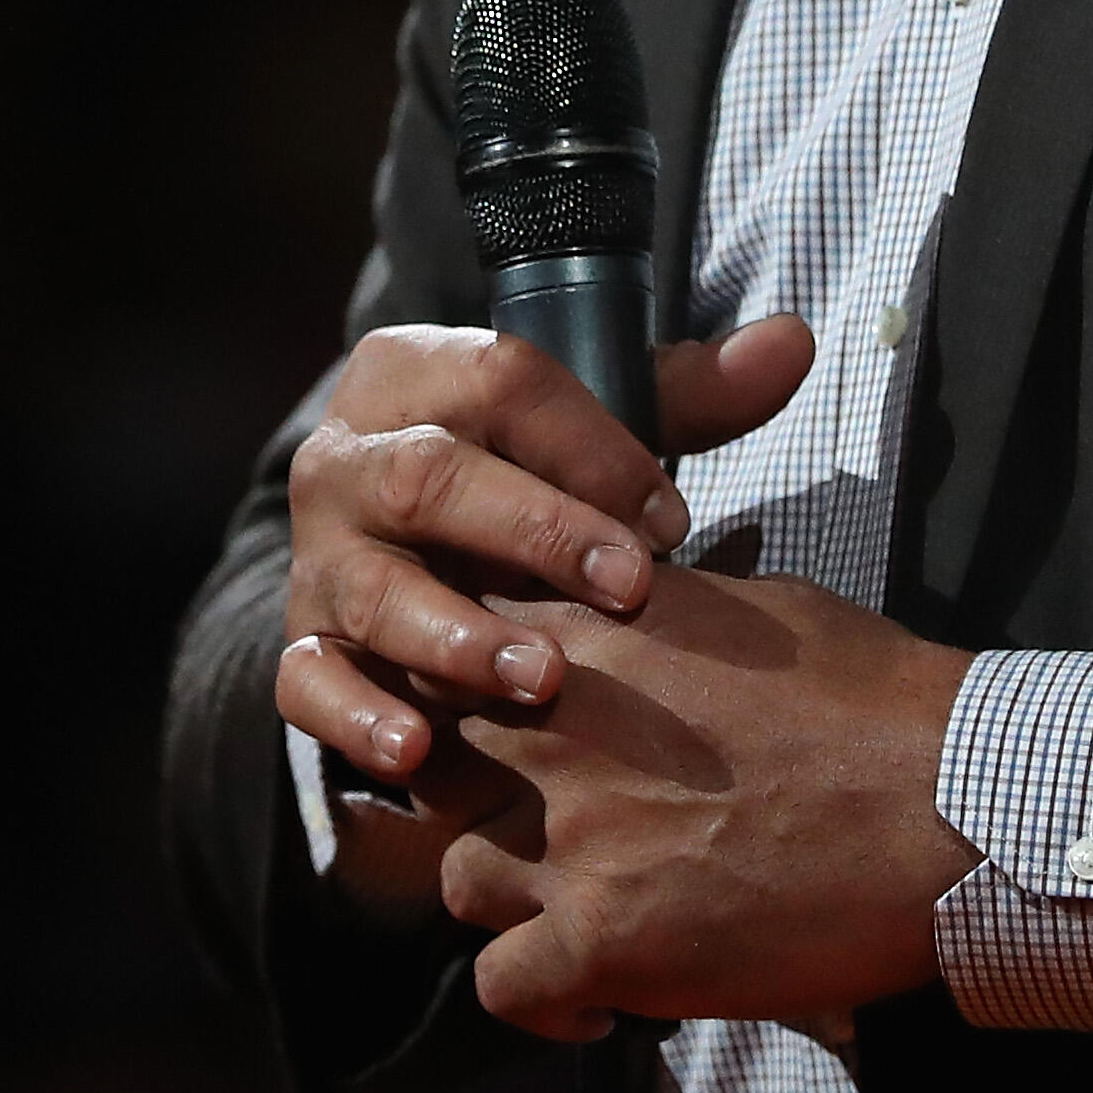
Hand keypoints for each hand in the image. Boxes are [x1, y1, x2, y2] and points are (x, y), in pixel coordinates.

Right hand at [275, 317, 815, 889]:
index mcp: (414, 371)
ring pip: (373, 587)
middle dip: (535, 534)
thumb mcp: (591, 430)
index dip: (593, 448)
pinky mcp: (300, 644)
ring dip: (458, 636)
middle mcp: (347, 456)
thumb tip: (793, 343)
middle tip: (629, 591)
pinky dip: (358, 716)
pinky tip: (418, 749)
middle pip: (431, 478)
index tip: (672, 520)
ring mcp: (319, 556)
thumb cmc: (520, 477)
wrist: (399, 552)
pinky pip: (309, 680)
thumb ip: (688, 396)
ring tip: (541, 678)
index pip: (500, 382)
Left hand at [436, 567, 979, 1041]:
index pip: (448, 650)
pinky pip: (500, 986)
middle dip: (474, 795)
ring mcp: (569, 844)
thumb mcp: (748, 606)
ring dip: (508, 895)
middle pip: (434, 767)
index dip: (464, 695)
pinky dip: (538, 999)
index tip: (502, 726)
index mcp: (586, 637)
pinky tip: (596, 993)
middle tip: (538, 820)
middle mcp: (551, 734)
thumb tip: (622, 616)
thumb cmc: (875, 698)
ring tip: (575, 905)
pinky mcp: (603, 946)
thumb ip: (651, 615)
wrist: (949, 803)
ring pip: (454, 878)